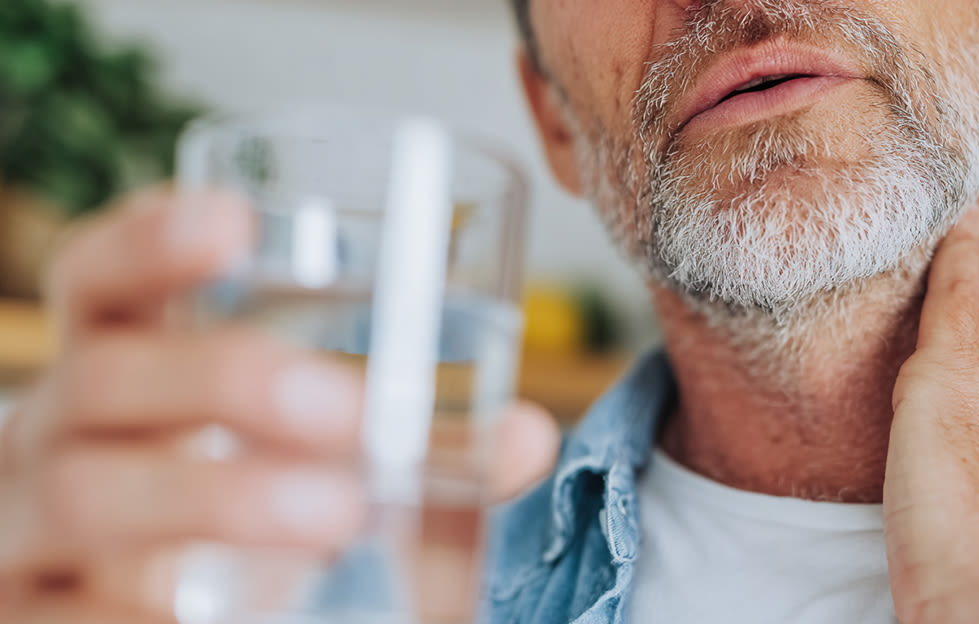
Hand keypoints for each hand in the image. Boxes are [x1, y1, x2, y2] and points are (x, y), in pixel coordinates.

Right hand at [0, 188, 559, 622]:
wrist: (132, 609)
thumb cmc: (222, 510)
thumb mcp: (297, 462)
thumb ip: (410, 447)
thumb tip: (528, 437)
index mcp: (117, 375)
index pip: (98, 283)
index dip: (149, 242)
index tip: (237, 219)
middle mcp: (55, 438)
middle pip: (100, 377)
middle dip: (224, 377)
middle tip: (347, 410)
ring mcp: (32, 535)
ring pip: (87, 493)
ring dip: (217, 495)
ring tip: (336, 514)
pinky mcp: (40, 618)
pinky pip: (77, 612)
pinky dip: (147, 609)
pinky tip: (252, 609)